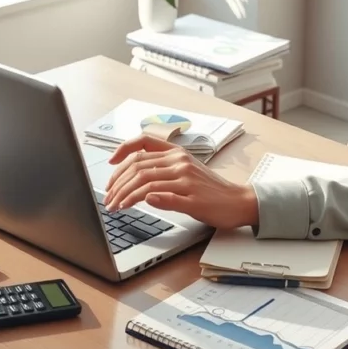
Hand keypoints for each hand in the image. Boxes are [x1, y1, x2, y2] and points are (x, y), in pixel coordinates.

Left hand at [103, 134, 258, 229]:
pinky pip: (163, 195)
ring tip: (115, 205)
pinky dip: (144, 199)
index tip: (110, 162)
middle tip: (108, 196)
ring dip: (125, 194)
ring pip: (146, 181)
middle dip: (118, 182)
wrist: (238, 201)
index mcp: (177, 153)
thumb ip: (162, 170)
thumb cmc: (210, 189)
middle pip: (139, 166)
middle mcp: (180, 162)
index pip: (144, 143)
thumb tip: (134, 176)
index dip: (123, 149)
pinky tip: (132, 204)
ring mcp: (186, 179)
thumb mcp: (185, 172)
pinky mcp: (192, 198)